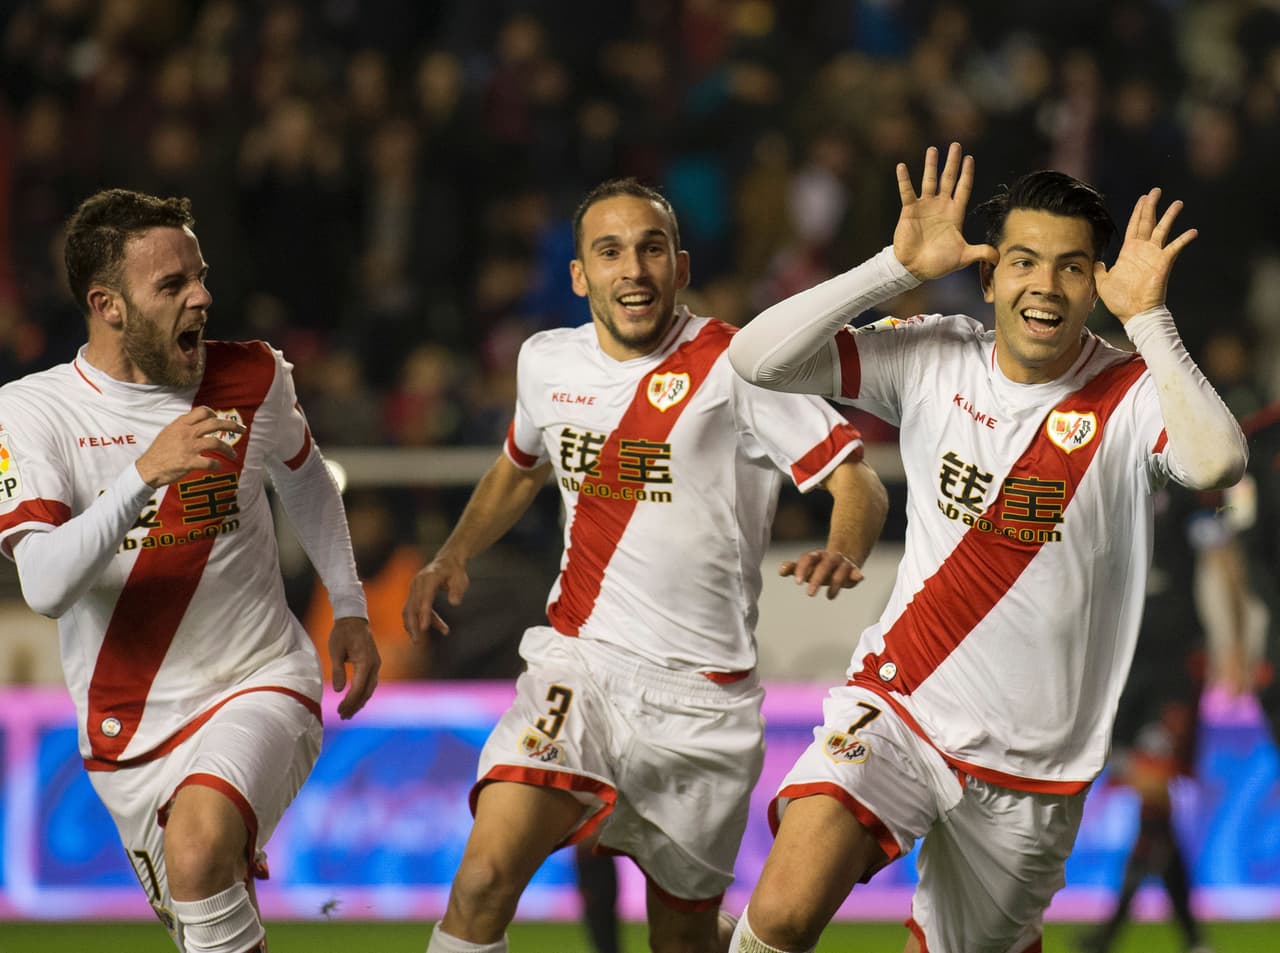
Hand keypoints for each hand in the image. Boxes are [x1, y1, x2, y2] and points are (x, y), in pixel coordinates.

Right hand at [135, 406, 244, 486]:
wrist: (147, 468)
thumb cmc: (158, 451)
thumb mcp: (168, 432)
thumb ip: (183, 426)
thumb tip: (197, 421)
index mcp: (181, 424)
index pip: (202, 411)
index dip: (214, 414)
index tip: (220, 419)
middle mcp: (186, 433)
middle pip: (215, 424)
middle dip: (232, 426)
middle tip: (242, 430)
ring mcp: (188, 447)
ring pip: (216, 442)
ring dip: (228, 449)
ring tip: (233, 454)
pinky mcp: (188, 462)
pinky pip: (209, 462)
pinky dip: (217, 465)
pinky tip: (218, 466)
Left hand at [328, 616, 379, 718]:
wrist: (353, 619)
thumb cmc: (342, 633)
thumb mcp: (335, 650)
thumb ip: (337, 670)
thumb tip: (339, 690)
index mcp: (365, 661)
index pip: (358, 687)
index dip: (349, 701)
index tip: (340, 711)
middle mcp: (374, 664)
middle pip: (367, 691)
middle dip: (355, 705)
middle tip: (343, 716)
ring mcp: (375, 664)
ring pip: (370, 689)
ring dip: (359, 702)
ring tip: (347, 713)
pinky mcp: (373, 664)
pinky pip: (370, 683)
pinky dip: (363, 694)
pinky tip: (355, 701)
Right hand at [401, 554, 463, 643]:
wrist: (447, 560)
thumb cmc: (455, 571)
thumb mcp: (461, 579)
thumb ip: (458, 590)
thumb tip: (454, 603)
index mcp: (429, 577)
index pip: (424, 598)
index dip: (423, 614)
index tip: (424, 629)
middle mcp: (418, 582)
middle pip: (411, 606)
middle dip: (413, 625)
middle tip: (417, 642)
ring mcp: (414, 588)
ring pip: (409, 610)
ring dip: (413, 626)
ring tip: (419, 641)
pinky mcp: (414, 593)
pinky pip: (415, 609)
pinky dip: (421, 619)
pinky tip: (435, 627)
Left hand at [780, 549, 864, 599]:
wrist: (844, 556)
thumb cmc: (819, 565)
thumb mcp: (806, 567)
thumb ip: (792, 568)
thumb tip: (781, 571)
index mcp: (816, 556)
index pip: (807, 559)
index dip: (802, 569)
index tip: (797, 583)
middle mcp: (829, 558)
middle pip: (823, 566)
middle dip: (817, 579)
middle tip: (809, 594)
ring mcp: (842, 564)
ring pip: (839, 571)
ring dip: (835, 583)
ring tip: (829, 597)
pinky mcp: (853, 570)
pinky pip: (856, 572)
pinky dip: (857, 574)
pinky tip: (859, 577)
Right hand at [893, 142, 997, 280]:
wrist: (915, 268)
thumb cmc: (939, 263)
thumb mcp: (963, 256)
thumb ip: (981, 252)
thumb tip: (999, 257)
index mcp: (955, 213)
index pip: (963, 188)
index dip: (967, 174)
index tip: (969, 158)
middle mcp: (941, 206)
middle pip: (948, 179)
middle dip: (952, 162)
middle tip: (955, 145)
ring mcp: (925, 206)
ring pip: (929, 181)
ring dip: (931, 165)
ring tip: (932, 150)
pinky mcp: (909, 210)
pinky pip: (907, 191)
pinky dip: (904, 179)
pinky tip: (901, 166)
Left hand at [1094, 188, 1196, 322]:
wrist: (1133, 314)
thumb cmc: (1119, 300)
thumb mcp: (1102, 283)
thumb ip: (1099, 270)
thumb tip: (1097, 261)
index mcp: (1128, 252)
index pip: (1134, 226)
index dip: (1138, 212)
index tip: (1143, 198)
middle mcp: (1142, 250)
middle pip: (1147, 222)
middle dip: (1151, 206)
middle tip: (1156, 191)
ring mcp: (1154, 255)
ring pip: (1162, 230)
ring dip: (1169, 216)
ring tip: (1177, 203)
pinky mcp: (1163, 263)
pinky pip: (1174, 248)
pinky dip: (1183, 239)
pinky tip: (1192, 231)